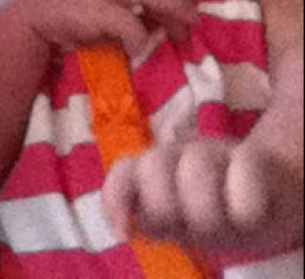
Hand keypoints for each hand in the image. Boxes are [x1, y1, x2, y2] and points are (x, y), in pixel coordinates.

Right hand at [16, 0, 198, 57]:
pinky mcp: (99, 12)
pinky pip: (134, 29)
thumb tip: (149, 11)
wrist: (22, 11)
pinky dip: (139, 42)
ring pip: (152, 1)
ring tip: (179, 35)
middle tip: (193, 19)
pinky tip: (135, 50)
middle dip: (177, 5)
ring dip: (170, 20)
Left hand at [103, 138, 303, 252]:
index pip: (124, 173)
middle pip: (154, 166)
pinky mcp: (252, 158)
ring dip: (207, 208)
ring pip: (195, 166)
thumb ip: (149, 219)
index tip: (124, 233)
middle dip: (166, 207)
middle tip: (191, 226)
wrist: (271, 192)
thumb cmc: (217, 209)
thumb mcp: (179, 219)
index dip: (116, 198)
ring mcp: (216, 154)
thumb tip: (126, 228)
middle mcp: (180, 156)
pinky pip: (243, 173)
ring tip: (224, 224)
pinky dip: (243, 202)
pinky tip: (247, 214)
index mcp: (157, 171)